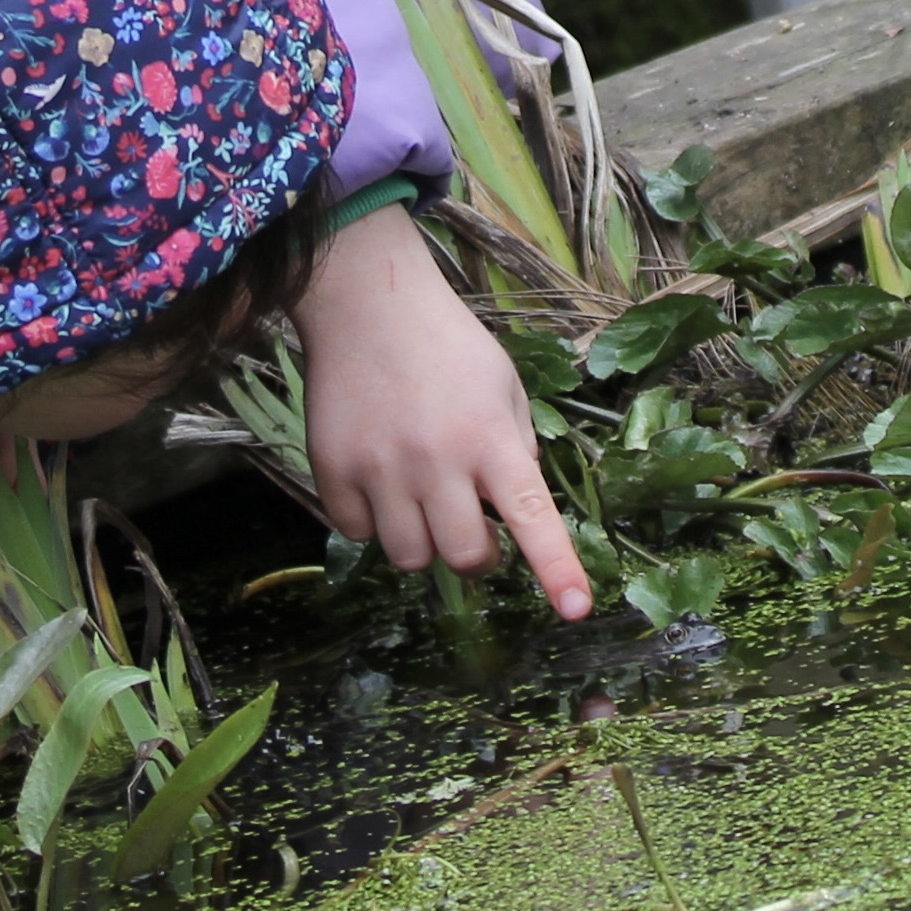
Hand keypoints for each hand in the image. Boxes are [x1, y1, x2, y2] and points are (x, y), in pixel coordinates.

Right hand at [295, 202, 591, 618]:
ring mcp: (382, 467)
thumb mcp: (502, 383)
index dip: (556, 567)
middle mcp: (438, 459)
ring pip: (410, 558)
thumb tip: (516, 511)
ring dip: (421, 539)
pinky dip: (370, 518)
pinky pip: (357, 533)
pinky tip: (376, 475)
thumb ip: (517, 446)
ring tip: (418, 493)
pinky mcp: (335, 469)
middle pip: (465, 557)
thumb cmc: (446, 342)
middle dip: (476, 552)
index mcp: (491, 436)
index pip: (532, 515)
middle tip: (469, 518)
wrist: (366, 302)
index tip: (575, 609)